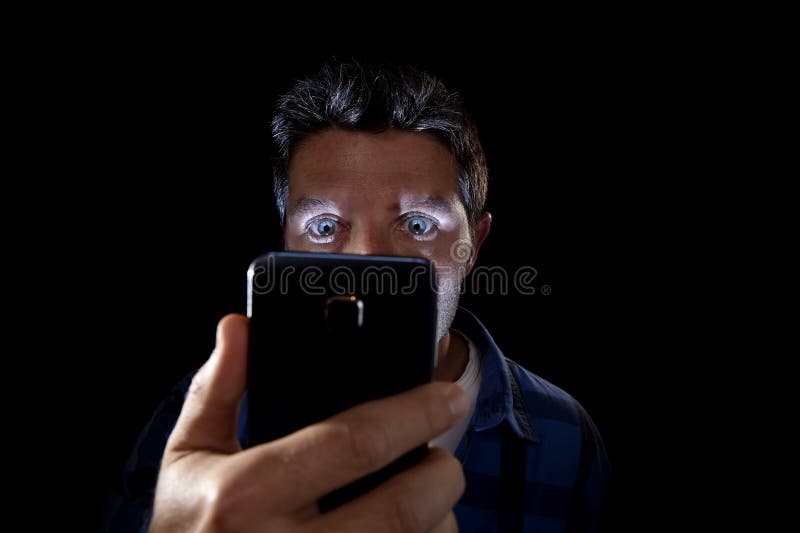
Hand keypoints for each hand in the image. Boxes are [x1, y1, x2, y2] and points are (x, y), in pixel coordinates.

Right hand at [149, 314, 467, 531]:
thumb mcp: (187, 459)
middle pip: (403, 506)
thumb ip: (216, 392)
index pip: (353, 443)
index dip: (413, 414)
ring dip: (439, 519)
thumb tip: (239, 329)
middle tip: (441, 459)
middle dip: (441, 474)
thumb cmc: (188, 530)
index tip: (447, 397)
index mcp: (246, 496)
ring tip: (427, 500)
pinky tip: (412, 531)